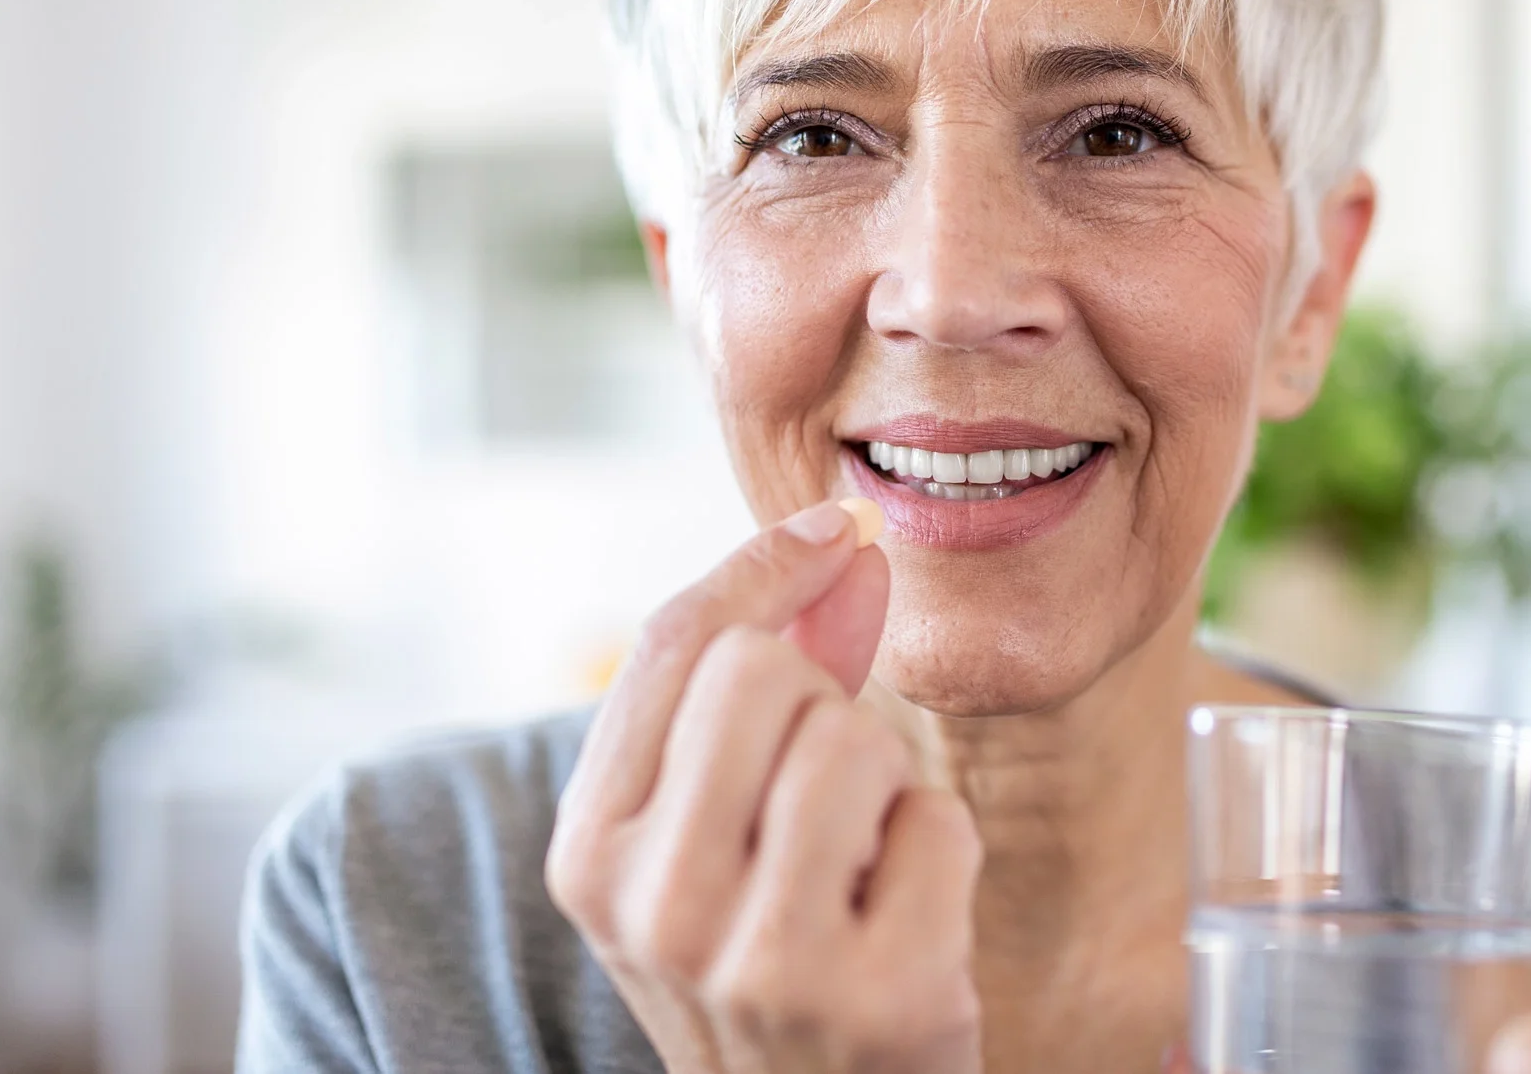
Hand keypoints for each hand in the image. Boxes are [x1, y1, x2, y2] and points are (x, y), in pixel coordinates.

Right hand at [545, 499, 983, 1073]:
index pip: (674, 642)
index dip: (765, 563)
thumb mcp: (706, 838)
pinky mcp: (878, 1001)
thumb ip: (753, 688)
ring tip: (857, 868)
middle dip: (819, 702)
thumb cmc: (762, 959)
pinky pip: (938, 824)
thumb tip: (842, 539)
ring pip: (854, 741)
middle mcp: (656, 909)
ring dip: (882, 786)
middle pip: (762, 670)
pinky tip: (905, 922)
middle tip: (822, 792)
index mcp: (591, 853)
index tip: (833, 529)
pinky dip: (940, 853)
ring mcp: (764, 964)